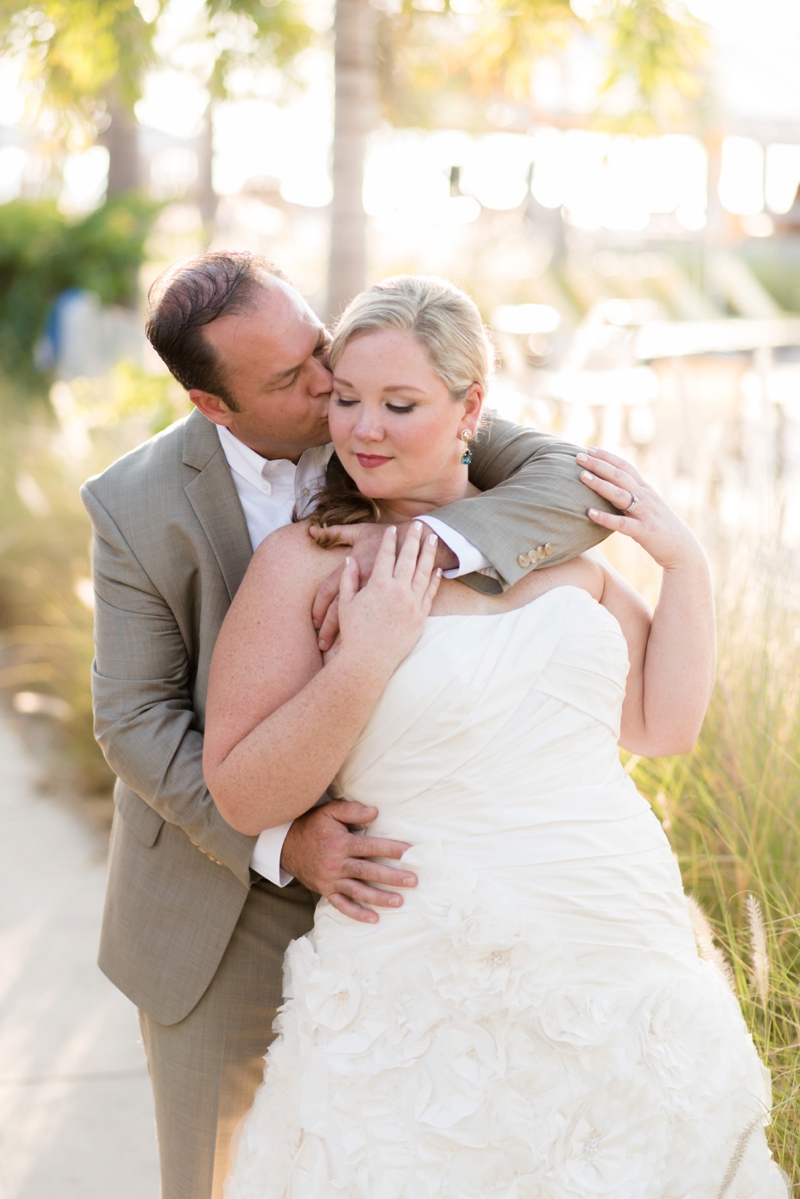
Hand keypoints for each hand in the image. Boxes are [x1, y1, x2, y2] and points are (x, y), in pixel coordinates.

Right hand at [280, 800, 417, 923]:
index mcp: (340, 843)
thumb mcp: (328, 811)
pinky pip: (341, 905)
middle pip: (368, 871)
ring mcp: (330, 880)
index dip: (390, 849)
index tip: (409, 852)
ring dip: (379, 897)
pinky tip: (373, 918)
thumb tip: (374, 811)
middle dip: (391, 877)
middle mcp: (336, 864)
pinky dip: (357, 913)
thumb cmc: (312, 825)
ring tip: (399, 901)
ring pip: (357, 891)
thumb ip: (351, 810)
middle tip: (412, 881)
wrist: (285, 845)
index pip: (370, 847)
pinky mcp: (325, 891)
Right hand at [310, 522, 455, 651]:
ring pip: (423, 573)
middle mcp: (398, 591)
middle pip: (408, 558)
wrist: (369, 660)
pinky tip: (437, 570)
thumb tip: (350, 560)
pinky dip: (434, 580)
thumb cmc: (354, 633)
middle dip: (413, 540)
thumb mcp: (346, 603)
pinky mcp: (420, 616)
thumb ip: (348, 579)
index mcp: (378, 585)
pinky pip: (430, 593)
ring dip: (429, 554)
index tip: (393, 529)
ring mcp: (412, 603)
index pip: (386, 556)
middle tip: (419, 525)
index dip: (390, 541)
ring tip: (433, 540)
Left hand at [578, 448, 702, 570]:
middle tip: (579, 456)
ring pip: (620, 495)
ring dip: (600, 485)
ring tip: (582, 476)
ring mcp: (645, 513)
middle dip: (599, 465)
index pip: (625, 467)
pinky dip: (605, 518)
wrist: (682, 548)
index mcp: (645, 489)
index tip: (590, 448)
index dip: (608, 456)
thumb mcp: (647, 505)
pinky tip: (589, 513)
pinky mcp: (644, 531)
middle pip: (620, 476)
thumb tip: (611, 486)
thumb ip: (633, 494)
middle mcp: (645, 497)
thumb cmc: (659, 527)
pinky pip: (622, 523)